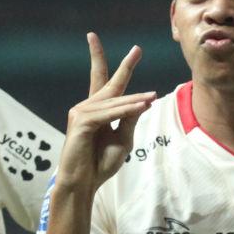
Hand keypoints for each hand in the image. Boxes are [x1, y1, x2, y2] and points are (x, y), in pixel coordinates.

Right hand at [55, 33, 155, 190]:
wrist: (84, 184)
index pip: (107, 82)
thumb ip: (129, 120)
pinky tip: (140, 107)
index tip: (133, 49)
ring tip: (152, 98)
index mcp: (97, 111)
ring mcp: (81, 113)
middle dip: (125, 67)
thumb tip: (142, 101)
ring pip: (114, 103)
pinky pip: (108, 114)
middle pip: (110, 84)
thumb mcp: (122, 140)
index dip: (121, 66)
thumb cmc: (100, 164)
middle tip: (137, 50)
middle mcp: (87, 107)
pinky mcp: (81, 123)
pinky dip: (125, 111)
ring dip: (134, 102)